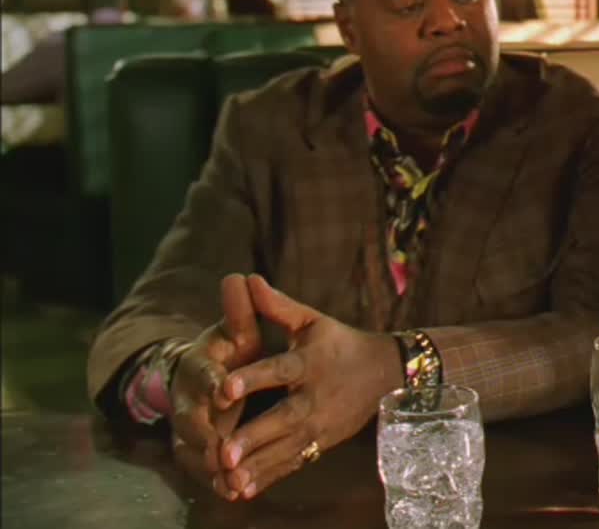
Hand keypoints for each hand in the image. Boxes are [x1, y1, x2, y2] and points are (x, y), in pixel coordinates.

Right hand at [170, 274, 262, 499]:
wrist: (207, 377)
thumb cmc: (229, 350)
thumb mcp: (235, 330)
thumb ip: (240, 311)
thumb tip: (238, 276)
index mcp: (197, 366)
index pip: (201, 373)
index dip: (213, 382)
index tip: (226, 390)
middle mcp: (187, 399)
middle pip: (188, 420)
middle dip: (205, 435)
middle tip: (222, 450)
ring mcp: (189, 427)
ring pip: (193, 451)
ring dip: (210, 466)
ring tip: (231, 481)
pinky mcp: (197, 449)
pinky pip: (204, 470)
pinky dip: (217, 481)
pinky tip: (236, 493)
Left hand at [216, 275, 401, 499]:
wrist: (388, 374)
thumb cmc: (341, 343)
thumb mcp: (313, 321)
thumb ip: (278, 306)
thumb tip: (247, 279)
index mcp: (311, 362)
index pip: (280, 370)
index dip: (252, 378)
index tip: (224, 389)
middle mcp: (316, 397)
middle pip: (283, 419)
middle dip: (255, 437)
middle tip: (225, 452)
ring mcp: (321, 425)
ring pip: (287, 448)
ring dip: (257, 464)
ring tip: (227, 478)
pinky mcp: (321, 444)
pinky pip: (293, 463)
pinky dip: (269, 477)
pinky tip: (242, 490)